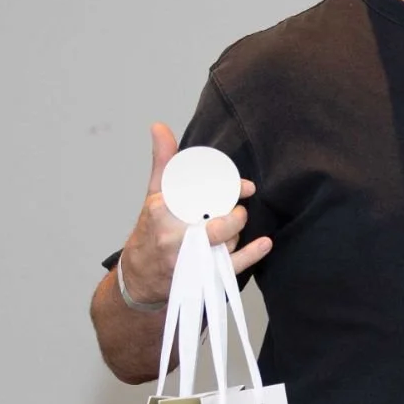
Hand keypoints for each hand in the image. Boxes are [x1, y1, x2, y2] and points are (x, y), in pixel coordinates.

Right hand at [119, 122, 269, 303]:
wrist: (139, 277)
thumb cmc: (149, 231)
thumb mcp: (153, 195)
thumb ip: (163, 161)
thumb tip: (159, 126)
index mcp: (162, 212)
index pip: (200, 195)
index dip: (229, 190)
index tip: (247, 188)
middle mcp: (173, 237)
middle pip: (217, 222)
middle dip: (235, 215)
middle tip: (238, 209)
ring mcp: (187, 259)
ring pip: (226, 242)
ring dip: (236, 234)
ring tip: (228, 230)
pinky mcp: (198, 277)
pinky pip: (230, 266)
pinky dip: (251, 253)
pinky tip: (265, 243)